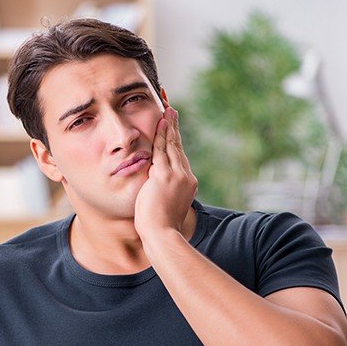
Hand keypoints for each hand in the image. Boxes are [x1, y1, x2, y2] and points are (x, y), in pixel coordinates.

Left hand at [134, 107, 197, 237]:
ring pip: (172, 145)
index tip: (173, 130)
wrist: (162, 234)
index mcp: (187, 184)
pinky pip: (162, 149)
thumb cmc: (160, 226)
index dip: (176, 142)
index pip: (180, 158)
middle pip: (178, 148)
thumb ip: (165, 192)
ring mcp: (177, 175)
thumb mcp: (167, 206)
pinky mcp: (165, 175)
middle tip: (172, 112)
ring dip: (169, 127)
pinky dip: (162, 134)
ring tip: (168, 111)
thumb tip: (159, 189)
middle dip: (174, 128)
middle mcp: (185, 176)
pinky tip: (161, 122)